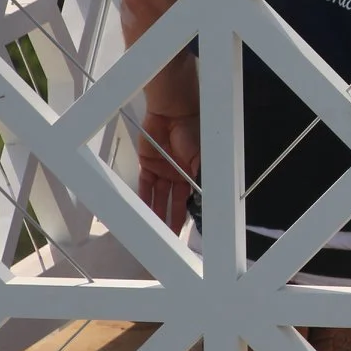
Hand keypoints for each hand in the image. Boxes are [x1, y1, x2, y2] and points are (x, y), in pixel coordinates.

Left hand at [136, 110, 199, 231]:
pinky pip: (145, 186)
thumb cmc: (193, 133)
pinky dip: (144, 199)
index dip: (191, 214)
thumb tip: (208, 201)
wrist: (173, 112)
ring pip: (160, 197)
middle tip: (170, 238)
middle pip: (175, 201)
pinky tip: (142, 212)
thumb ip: (203, 179)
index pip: (193, 199)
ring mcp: (164, 170)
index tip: (190, 230)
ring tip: (155, 231)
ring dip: (157, 212)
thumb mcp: (201, 158)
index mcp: (195, 173)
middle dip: (173, 219)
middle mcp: (180, 174)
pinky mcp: (149, 165)